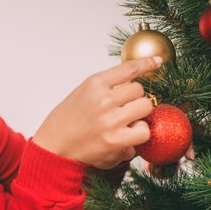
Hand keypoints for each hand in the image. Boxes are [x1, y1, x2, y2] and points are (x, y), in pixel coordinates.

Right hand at [32, 56, 161, 164]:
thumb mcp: (81, 93)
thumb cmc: (65, 121)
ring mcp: (110, 120)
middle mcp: (103, 99)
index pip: (129, 68)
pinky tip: (127, 134)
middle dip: (134, 98)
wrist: (52, 147)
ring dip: (139, 114)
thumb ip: (105, 86)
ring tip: (125, 121)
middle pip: (139, 90)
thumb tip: (133, 80)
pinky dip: (139, 133)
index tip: (157, 62)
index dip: (146, 64)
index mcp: (94, 83)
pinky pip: (144, 131)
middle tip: (122, 108)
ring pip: (145, 107)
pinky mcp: (115, 140)